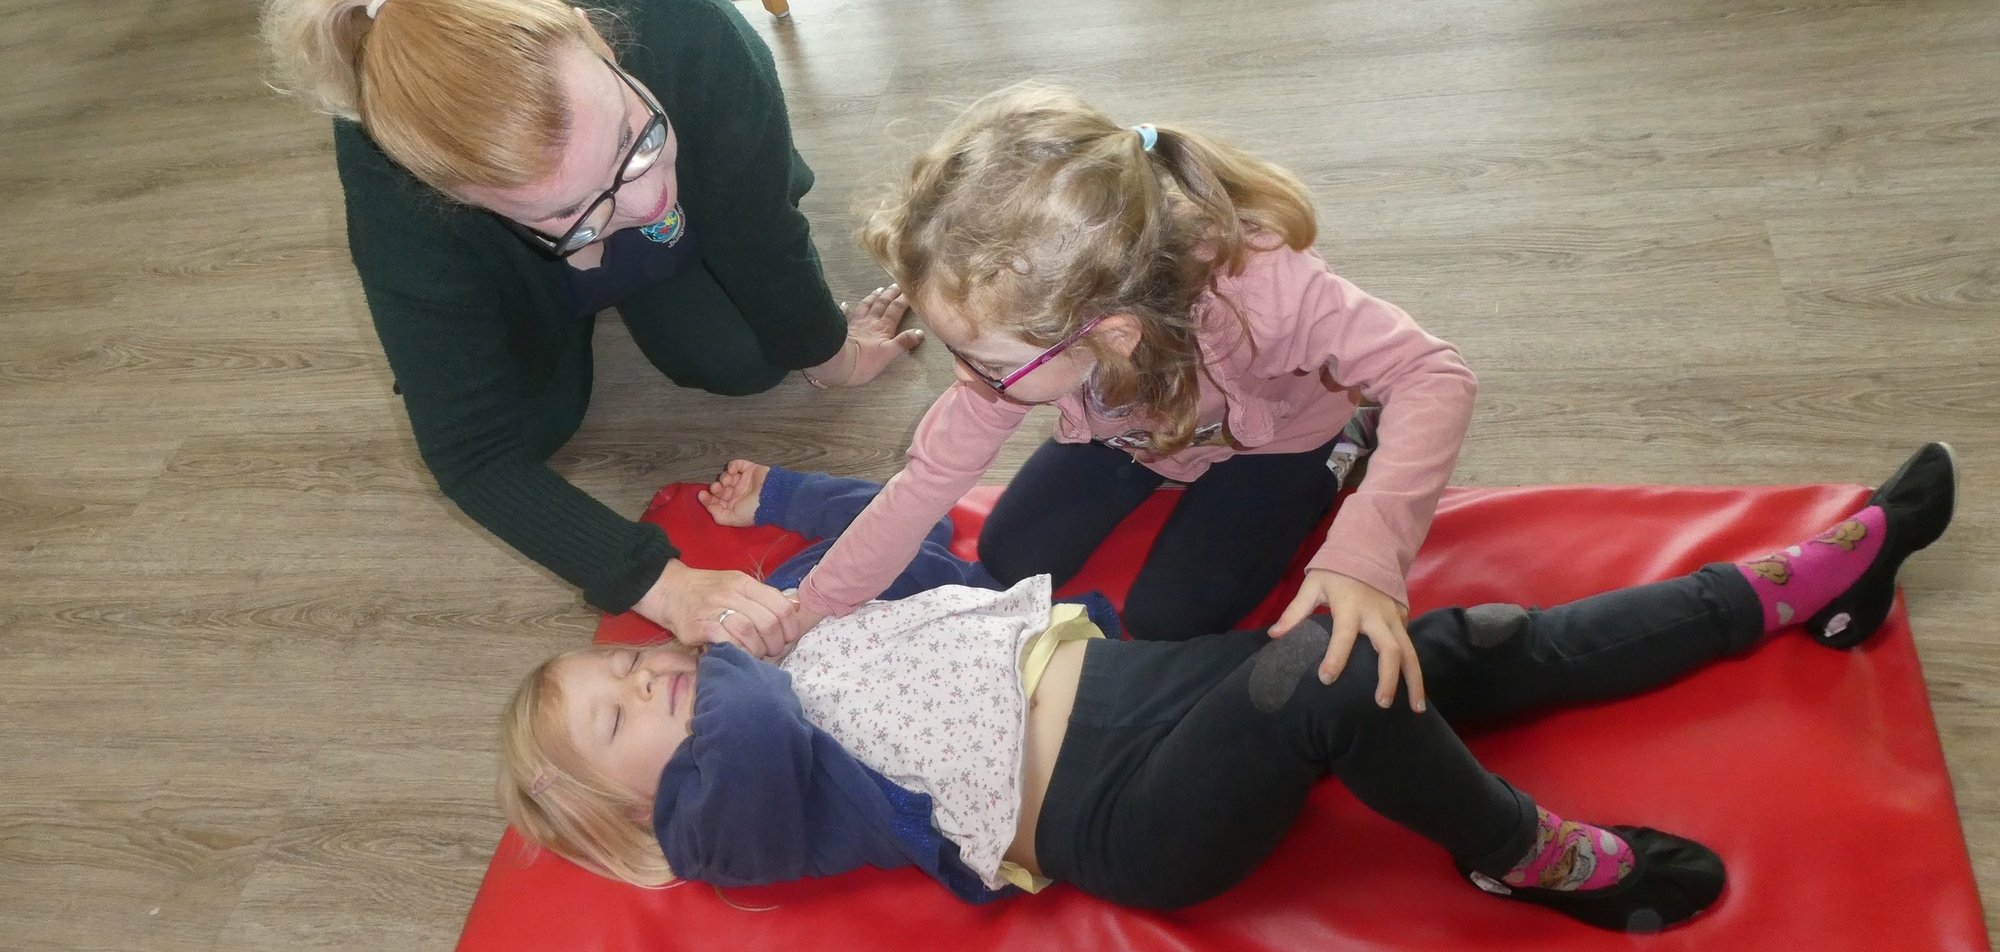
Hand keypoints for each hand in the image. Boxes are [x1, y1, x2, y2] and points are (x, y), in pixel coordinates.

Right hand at [633, 560, 799, 658]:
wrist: (669, 589)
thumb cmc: (708, 591)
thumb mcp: (737, 585)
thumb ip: (764, 597)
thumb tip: (795, 608)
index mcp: (744, 583)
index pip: (781, 605)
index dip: (790, 627)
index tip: (787, 638)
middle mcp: (731, 592)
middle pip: (768, 621)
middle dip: (775, 643)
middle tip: (771, 651)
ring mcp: (713, 608)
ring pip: (749, 630)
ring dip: (757, 649)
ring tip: (756, 654)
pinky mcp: (698, 625)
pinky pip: (726, 640)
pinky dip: (737, 650)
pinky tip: (738, 654)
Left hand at [808, 286, 922, 386]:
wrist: (839, 365)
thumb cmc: (864, 362)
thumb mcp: (889, 354)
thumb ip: (904, 342)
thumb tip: (920, 332)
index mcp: (882, 327)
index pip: (895, 310)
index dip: (903, 300)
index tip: (909, 291)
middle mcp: (870, 322)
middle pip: (882, 304)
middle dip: (890, 294)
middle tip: (896, 285)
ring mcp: (856, 324)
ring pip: (866, 306)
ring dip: (873, 297)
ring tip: (878, 290)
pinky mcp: (844, 330)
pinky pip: (845, 316)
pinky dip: (846, 309)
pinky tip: (845, 304)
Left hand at [1269, 569, 1426, 712]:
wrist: (1369, 547)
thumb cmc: (1336, 570)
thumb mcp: (1313, 585)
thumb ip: (1295, 612)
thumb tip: (1274, 636)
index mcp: (1350, 606)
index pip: (1343, 635)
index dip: (1335, 657)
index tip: (1325, 678)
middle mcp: (1377, 615)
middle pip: (1390, 649)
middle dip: (1388, 678)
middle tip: (1381, 703)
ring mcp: (1395, 617)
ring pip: (1410, 652)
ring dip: (1415, 680)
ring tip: (1416, 709)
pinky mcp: (1405, 618)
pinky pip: (1411, 645)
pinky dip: (1414, 668)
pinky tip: (1413, 691)